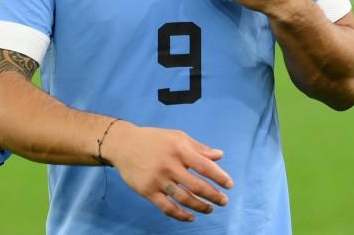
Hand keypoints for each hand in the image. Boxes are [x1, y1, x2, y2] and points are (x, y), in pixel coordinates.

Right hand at [103, 122, 233, 221]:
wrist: (124, 144)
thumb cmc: (154, 139)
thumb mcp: (177, 137)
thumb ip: (199, 148)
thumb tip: (220, 156)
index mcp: (179, 149)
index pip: (204, 166)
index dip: (219, 177)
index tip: (229, 185)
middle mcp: (169, 165)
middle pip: (196, 185)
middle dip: (213, 195)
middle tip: (223, 201)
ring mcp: (158, 179)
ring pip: (183, 198)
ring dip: (200, 206)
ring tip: (210, 209)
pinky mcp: (147, 191)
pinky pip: (167, 207)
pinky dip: (181, 215)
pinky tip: (191, 217)